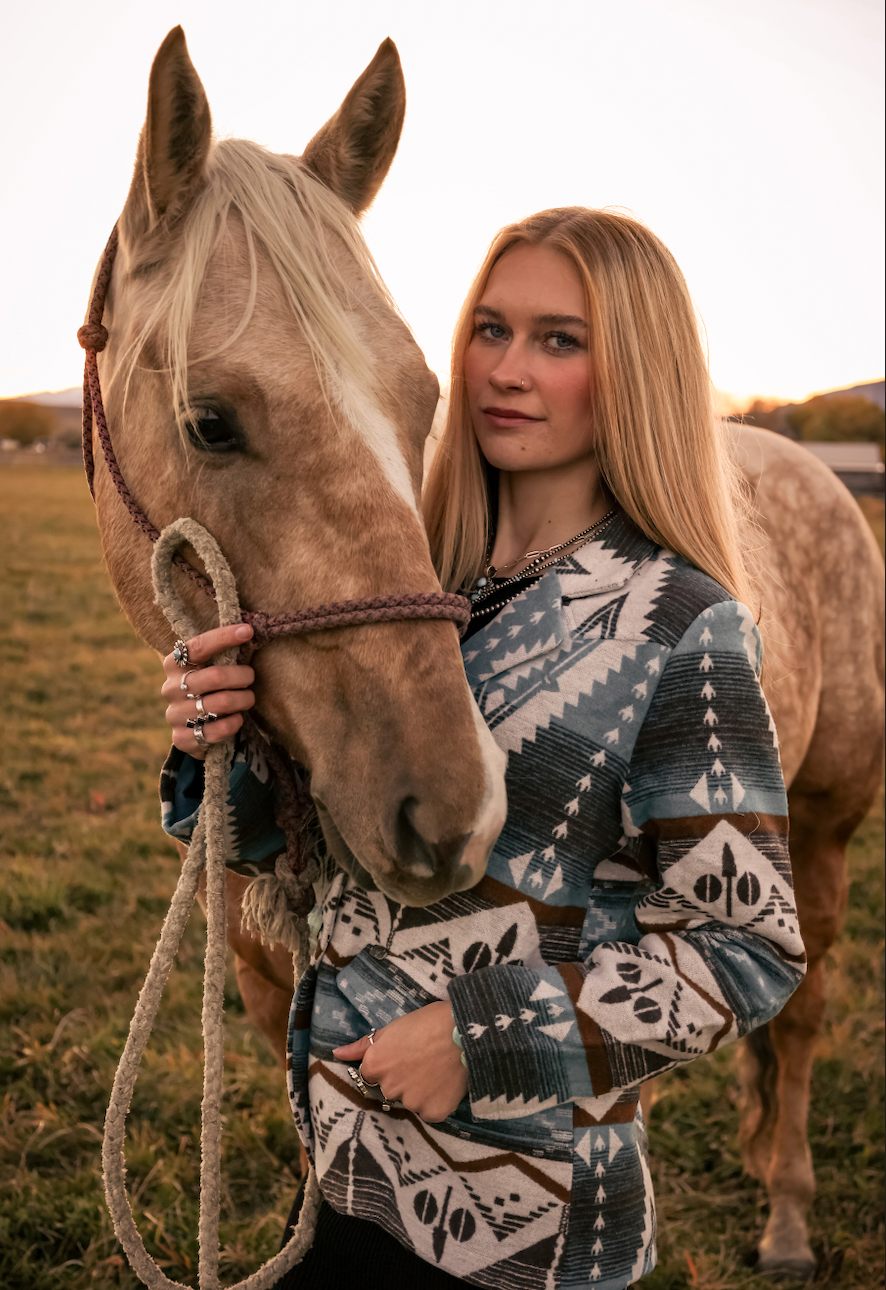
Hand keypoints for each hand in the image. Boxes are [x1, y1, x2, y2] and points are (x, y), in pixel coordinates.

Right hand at [161, 623, 255, 758]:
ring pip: (220, 703)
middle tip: (250, 677)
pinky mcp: (181, 738)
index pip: (198, 646)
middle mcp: (170, 688)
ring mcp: (174, 714)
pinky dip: (233, 724)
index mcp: (174, 664)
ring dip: (243, 700)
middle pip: (215, 676)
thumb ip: (222, 653)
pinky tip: (236, 719)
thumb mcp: (208, 667)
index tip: (247, 631)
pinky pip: (216, 730)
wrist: (191, 726)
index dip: (224, 637)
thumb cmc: (207, 688)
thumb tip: (248, 629)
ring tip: (247, 699)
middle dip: (242, 675)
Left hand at [333, 1001, 467, 1122]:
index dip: (389, 1064)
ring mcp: (411, 1103)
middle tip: (423, 1060)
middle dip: (402, 1079)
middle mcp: (389, 1088)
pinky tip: (446, 1082)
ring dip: (420, 1091)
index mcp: (375, 1066)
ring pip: (411, 1101)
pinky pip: (430, 1111)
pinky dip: (437, 1101)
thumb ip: (362, 1045)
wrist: (466, 1030)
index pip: (372, 1074)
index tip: (405, 1054)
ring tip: (437, 1069)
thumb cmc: (429, 1022)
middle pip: (391, 1089)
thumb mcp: (393, 1027)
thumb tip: (337, 1053)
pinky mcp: (433, 1113)